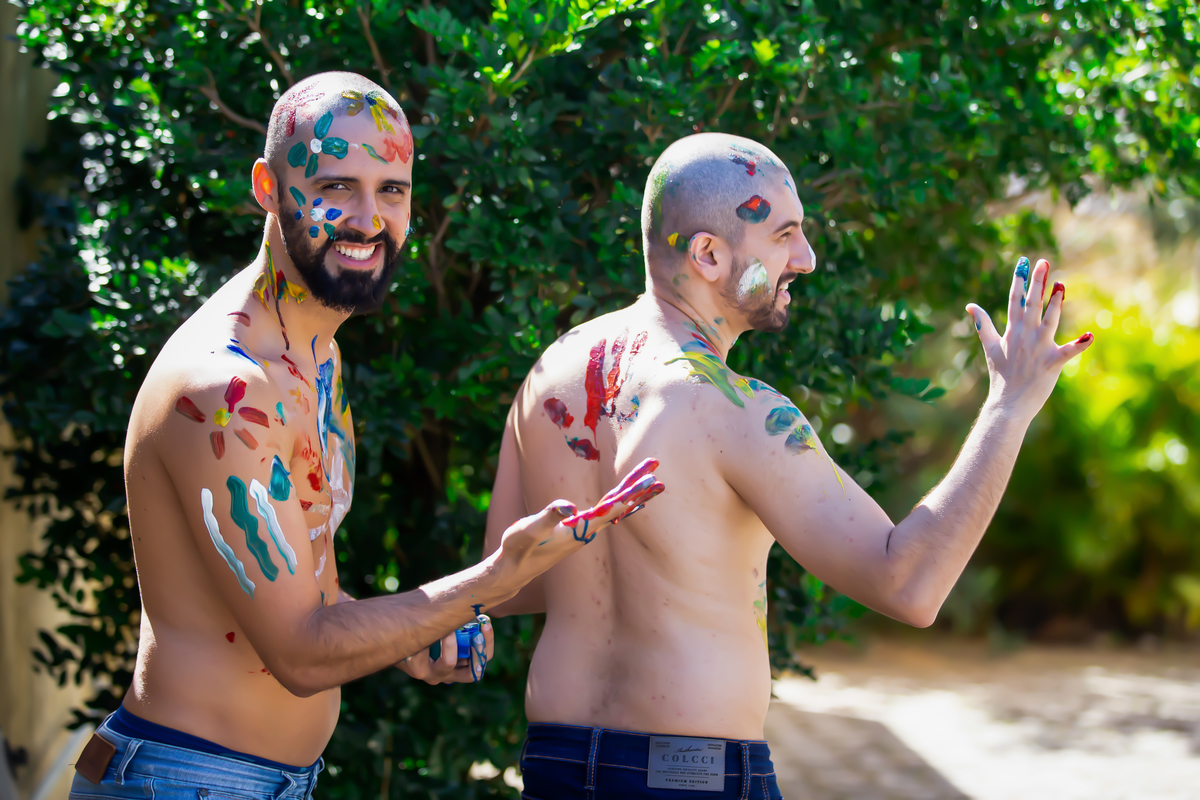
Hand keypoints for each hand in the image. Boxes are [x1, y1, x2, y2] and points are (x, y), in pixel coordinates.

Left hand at [395, 614, 493, 683]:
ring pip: (448, 664)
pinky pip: (427, 654)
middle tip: (477, 632)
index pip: (481, 662)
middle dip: (477, 651)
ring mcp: (433, 675)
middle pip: (472, 673)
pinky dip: (428, 639)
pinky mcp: (417, 669)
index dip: (487, 644)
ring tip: (448, 628)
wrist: (398, 636)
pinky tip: (426, 628)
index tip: (486, 623)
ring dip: (450, 643)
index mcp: (461, 667)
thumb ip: (464, 620)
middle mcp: (449, 675)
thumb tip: (480, 599)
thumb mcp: (449, 626)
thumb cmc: (428, 628)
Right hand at [495, 457, 664, 587]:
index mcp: (581, 528)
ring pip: (617, 508)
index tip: (650, 479)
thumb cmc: (518, 548)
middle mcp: (589, 531)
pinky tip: (631, 502)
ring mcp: (585, 531)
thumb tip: (567, 506)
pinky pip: (608, 513)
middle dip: (638, 485)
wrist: (514, 570)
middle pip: (620, 504)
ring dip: (635, 493)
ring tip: (654, 482)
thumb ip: (547, 516)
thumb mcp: (528, 529)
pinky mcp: (579, 530)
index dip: (632, 493)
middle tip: (656, 463)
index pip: (613, 508)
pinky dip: (622, 503)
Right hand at [967, 257, 1093, 422]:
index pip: (1016, 301)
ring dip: (1056, 303)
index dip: (1019, 281)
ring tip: (1061, 284)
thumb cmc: (1001, 375)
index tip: (1023, 263)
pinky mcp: (1052, 363)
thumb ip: (983, 325)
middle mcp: (1026, 336)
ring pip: (1050, 320)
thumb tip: (970, 306)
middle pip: (1033, 304)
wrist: (1008, 403)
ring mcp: (1039, 348)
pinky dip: (1078, 345)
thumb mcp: (990, 347)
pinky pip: (1068, 352)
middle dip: (1038, 283)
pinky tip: (1089, 336)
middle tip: (1043, 262)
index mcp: (1012, 331)